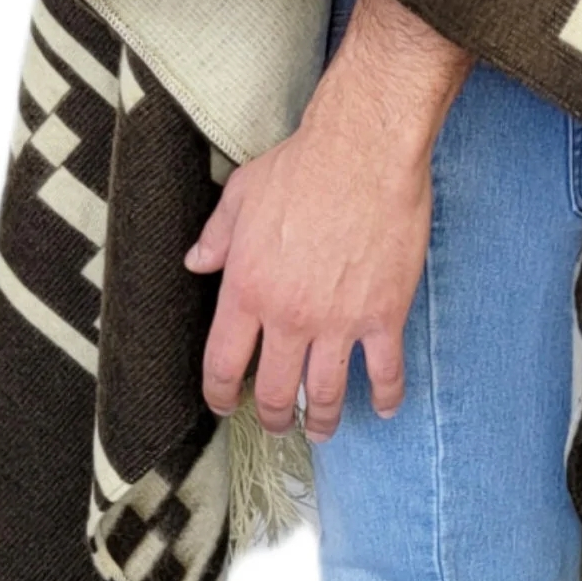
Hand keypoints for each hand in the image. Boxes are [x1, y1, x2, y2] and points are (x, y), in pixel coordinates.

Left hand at [185, 0, 472, 438]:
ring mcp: (338, 322)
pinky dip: (385, 397)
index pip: (222, 362)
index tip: (223, 404)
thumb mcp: (243, 195)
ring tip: (322, 428)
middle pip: (275, 391)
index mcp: (247, 290)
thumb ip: (217, 236)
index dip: (219, 393)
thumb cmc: (302, 167)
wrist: (364, 151)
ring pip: (326, 393)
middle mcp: (289, 317)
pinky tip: (385, 408)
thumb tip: (196, 262)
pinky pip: (385, 372)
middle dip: (272, 416)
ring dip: (322, 419)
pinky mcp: (384, 315)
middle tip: (277, 423)